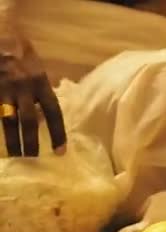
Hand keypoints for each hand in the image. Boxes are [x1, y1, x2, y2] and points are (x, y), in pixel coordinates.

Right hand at [0, 33, 65, 156]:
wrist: (0, 37)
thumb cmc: (21, 54)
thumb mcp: (37, 68)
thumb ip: (43, 90)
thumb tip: (47, 116)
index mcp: (40, 83)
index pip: (54, 112)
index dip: (58, 133)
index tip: (60, 151)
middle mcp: (24, 88)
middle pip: (29, 121)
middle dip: (32, 143)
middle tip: (33, 159)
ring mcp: (4, 90)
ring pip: (8, 122)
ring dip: (12, 142)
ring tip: (15, 157)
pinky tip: (1, 146)